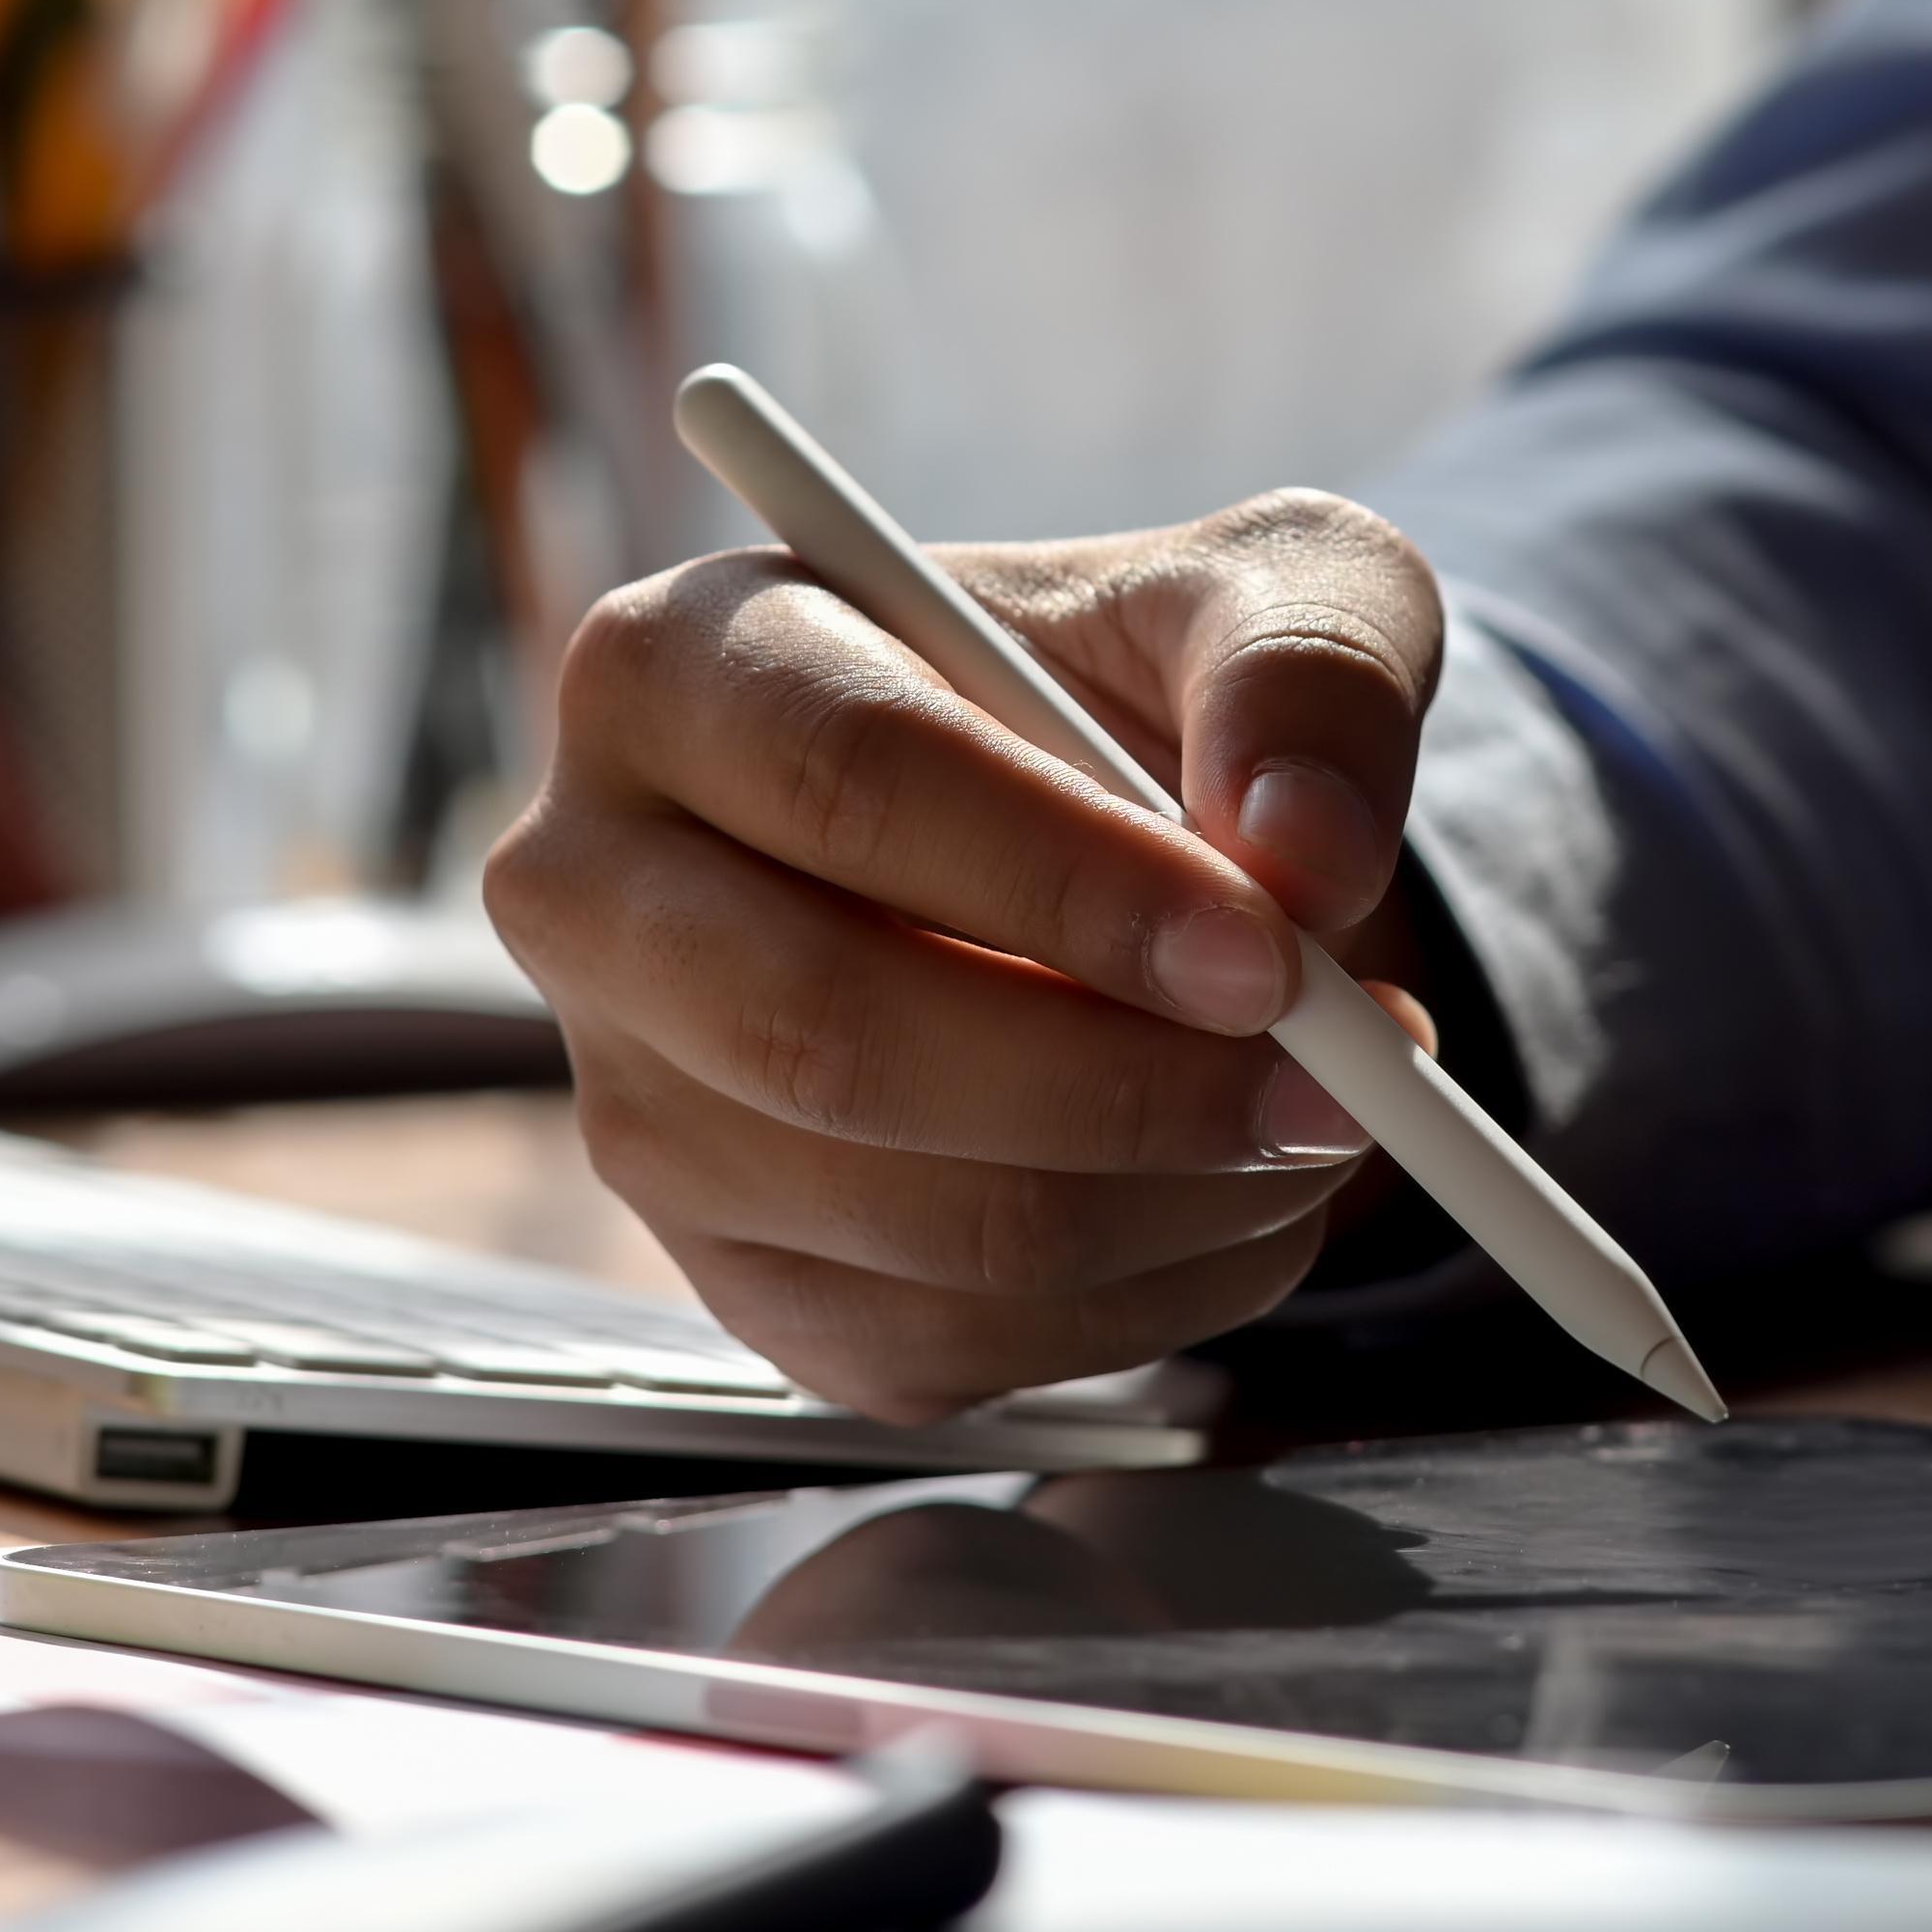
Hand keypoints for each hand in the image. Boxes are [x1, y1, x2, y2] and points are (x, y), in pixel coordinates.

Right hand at [485, 492, 1445, 1420]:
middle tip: (1335, 1075)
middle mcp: (597, 896)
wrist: (1122, 851)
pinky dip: (1149, 1293)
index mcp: (672, 668)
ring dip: (1171, 1198)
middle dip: (1117, 1081)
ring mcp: (648, 1111)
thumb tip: (1307, 852)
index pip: (839, 780)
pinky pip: (950, 1340)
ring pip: (909, 1218)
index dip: (1060, 880)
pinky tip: (1231, 1184)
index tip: (1263, 945)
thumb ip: (1307, 668)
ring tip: (1323, 1110)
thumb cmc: (1149, 695)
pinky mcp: (742, 1278)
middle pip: (822, 1032)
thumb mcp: (1270, 591)